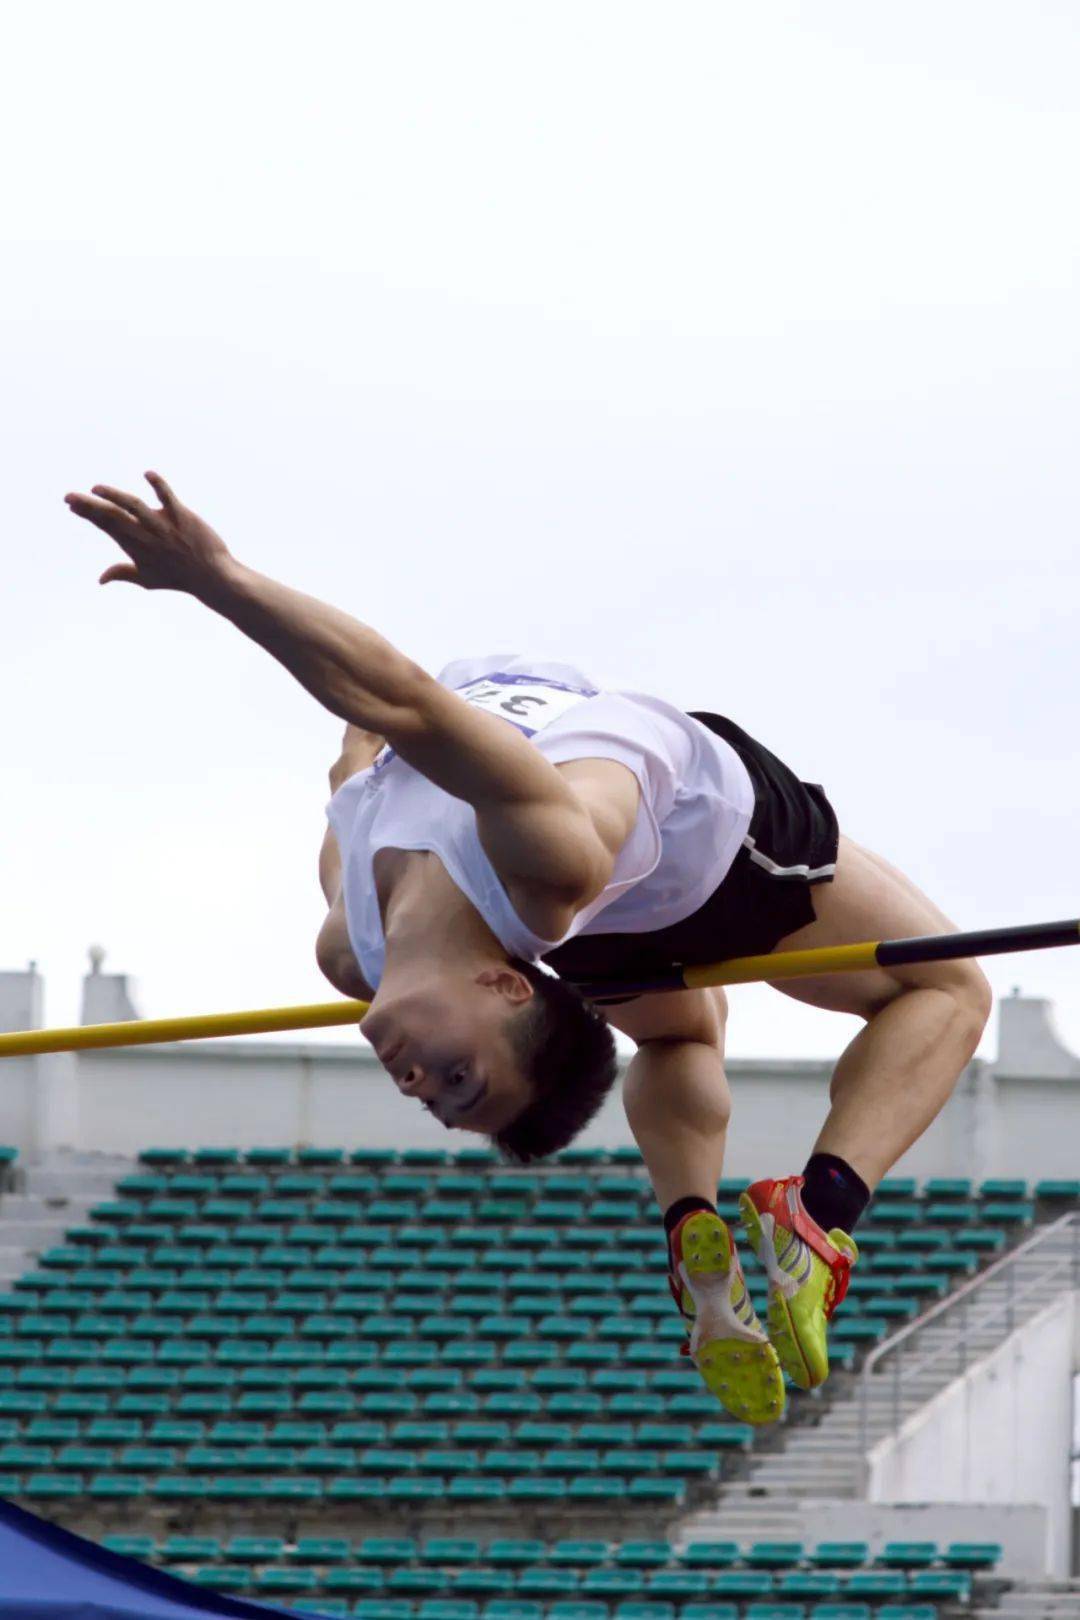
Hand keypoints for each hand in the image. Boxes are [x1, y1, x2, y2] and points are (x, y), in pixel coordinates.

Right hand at [64, 472, 234, 595]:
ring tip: (97, 489)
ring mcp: (163, 525)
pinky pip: (168, 498)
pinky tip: (147, 474)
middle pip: (113, 516)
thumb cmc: (179, 579)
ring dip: (114, 496)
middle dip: (89, 506)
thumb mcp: (147, 580)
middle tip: (70, 497)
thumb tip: (100, 579)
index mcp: (135, 547)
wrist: (211, 577)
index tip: (71, 504)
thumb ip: (122, 574)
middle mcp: (146, 535)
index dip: (88, 514)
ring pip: (134, 506)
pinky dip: (159, 485)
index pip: (106, 526)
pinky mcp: (182, 516)